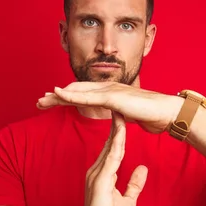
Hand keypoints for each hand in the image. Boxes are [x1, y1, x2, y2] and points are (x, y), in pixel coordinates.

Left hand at [37, 82, 183, 133]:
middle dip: (55, 97)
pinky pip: (88, 96)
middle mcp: (107, 88)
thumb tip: (117, 117)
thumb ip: (119, 114)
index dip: (65, 98)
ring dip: (58, 96)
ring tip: (42, 100)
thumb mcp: (128, 115)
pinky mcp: (113, 97)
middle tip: (39, 102)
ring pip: (77, 91)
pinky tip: (59, 94)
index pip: (82, 94)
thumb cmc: (151, 115)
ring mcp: (109, 91)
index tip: (51, 104)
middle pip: (75, 90)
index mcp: (109, 93)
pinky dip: (71, 95)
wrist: (166, 112)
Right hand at [77, 110, 147, 205]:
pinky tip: (120, 133)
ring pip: (110, 148)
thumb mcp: (128, 199)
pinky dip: (115, 145)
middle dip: (116, 124)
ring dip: (116, 130)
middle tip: (122, 103)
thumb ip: (133, 184)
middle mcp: (98, 171)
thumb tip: (142, 169)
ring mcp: (97, 175)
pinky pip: (110, 160)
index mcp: (104, 173)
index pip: (114, 148)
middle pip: (110, 143)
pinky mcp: (99, 182)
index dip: (120, 132)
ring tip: (120, 111)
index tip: (127, 115)